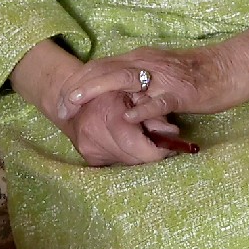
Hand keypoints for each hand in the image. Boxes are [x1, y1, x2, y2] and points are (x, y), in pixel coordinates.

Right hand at [56, 90, 181, 166]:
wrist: (76, 94)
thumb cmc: (112, 87)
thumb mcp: (137, 91)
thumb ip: (155, 111)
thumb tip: (172, 133)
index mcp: (107, 112)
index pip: (135, 144)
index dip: (157, 151)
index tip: (171, 148)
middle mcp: (93, 132)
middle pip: (132, 157)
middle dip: (150, 154)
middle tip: (164, 147)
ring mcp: (87, 146)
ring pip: (125, 162)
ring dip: (138, 155)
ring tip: (146, 140)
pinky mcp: (87, 155)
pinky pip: (115, 162)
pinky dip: (125, 154)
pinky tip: (128, 142)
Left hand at [60, 40, 248, 123]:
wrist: (232, 66)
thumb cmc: (198, 74)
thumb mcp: (161, 75)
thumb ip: (139, 84)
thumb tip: (118, 101)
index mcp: (141, 58)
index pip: (101, 65)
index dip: (78, 81)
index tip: (60, 100)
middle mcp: (148, 62)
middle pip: (104, 70)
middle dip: (78, 88)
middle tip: (60, 108)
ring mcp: (164, 75)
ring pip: (124, 79)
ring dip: (97, 92)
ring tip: (77, 106)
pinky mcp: (182, 90)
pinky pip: (159, 99)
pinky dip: (141, 107)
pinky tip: (127, 116)